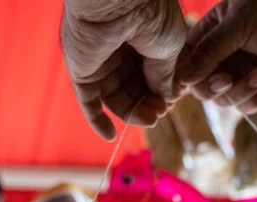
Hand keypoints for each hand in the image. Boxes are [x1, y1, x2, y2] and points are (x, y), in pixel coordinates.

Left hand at [63, 0, 186, 139]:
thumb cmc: (150, 12)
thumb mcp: (169, 47)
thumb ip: (165, 75)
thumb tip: (167, 98)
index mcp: (143, 36)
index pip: (152, 72)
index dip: (163, 90)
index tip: (174, 100)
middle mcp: (120, 48)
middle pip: (134, 88)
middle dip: (148, 103)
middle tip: (160, 113)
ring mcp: (100, 60)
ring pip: (116, 97)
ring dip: (132, 113)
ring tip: (150, 119)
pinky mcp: (82, 70)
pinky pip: (88, 101)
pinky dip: (96, 121)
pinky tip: (110, 136)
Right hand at [176, 0, 256, 112]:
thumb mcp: (239, 25)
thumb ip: (209, 51)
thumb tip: (182, 80)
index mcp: (216, 29)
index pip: (187, 55)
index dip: (185, 71)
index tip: (189, 79)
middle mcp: (226, 53)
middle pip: (200, 83)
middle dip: (210, 85)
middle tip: (225, 79)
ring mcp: (242, 72)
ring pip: (221, 98)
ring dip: (238, 90)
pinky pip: (244, 106)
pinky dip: (254, 97)